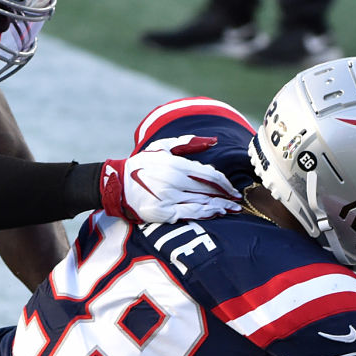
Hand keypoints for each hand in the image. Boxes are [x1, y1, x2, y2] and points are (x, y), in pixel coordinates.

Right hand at [100, 135, 241, 222]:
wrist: (118, 184)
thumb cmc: (143, 164)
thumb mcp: (163, 147)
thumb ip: (189, 143)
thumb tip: (214, 140)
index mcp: (176, 165)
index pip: (209, 175)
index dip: (225, 184)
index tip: (233, 189)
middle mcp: (174, 182)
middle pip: (208, 191)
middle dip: (225, 197)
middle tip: (238, 202)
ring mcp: (168, 198)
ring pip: (202, 203)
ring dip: (219, 207)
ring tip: (232, 210)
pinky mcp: (163, 212)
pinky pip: (190, 214)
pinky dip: (205, 214)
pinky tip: (215, 214)